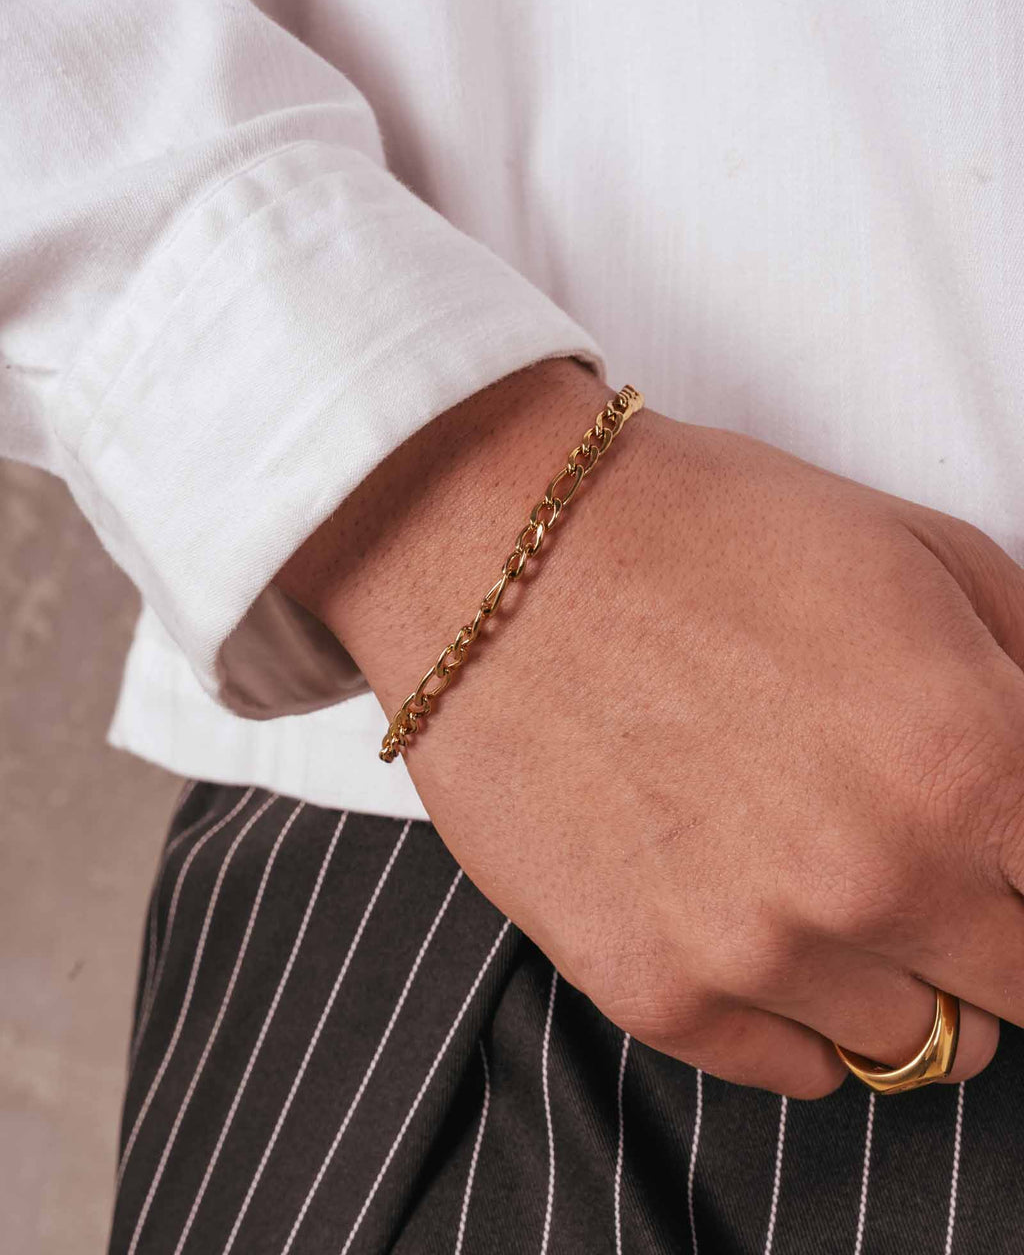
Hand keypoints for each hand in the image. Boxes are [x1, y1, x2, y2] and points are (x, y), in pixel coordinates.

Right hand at [279, 358, 1023, 1096]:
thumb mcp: (918, 549)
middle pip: (1014, 995)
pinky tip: (760, 920)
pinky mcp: (653, 988)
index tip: (1003, 853)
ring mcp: (757, 950)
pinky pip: (793, 1070)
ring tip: (823, 874)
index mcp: (966, 763)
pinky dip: (801, 1014)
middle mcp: (878, 881)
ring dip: (893, 971)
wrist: (503, 556)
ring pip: (909, 1044)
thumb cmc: (702, 532)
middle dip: (990, 931)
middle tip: (932, 862)